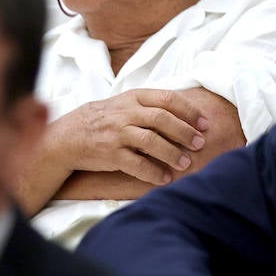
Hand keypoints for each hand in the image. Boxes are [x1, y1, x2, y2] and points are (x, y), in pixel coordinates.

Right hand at [46, 88, 209, 185]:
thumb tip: (188, 112)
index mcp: (134, 97)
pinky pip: (136, 164)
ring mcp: (118, 133)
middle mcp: (126, 113)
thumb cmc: (106, 118)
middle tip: (200, 143)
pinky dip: (153, 172)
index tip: (204, 123)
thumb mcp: (126, 103)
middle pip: (162, 119)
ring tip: (186, 163)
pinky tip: (165, 178)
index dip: (189, 111)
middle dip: (185, 132)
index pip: (167, 99)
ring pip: (151, 141)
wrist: (70, 134)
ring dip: (172, 153)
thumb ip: (152, 105)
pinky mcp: (110, 154)